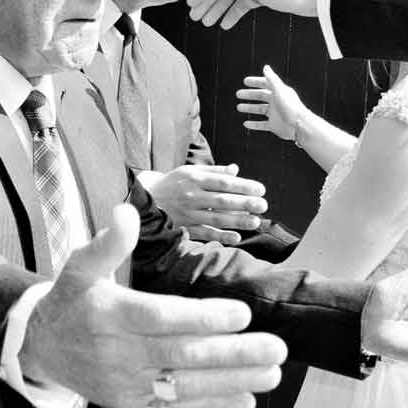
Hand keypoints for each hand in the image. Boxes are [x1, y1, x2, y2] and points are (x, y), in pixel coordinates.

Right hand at [18, 203, 288, 407]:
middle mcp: (118, 354)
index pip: (161, 317)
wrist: (41, 348)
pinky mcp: (131, 406)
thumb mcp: (80, 265)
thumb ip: (108, 242)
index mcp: (110, 314)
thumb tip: (125, 211)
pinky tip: (245, 400)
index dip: (203, 318)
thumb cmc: (72, 300)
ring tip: (272, 374)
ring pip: (185, 387)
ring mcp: (125, 385)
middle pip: (182, 355)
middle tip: (276, 348)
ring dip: (232, 383)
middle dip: (233, 354)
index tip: (243, 313)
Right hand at [147, 163, 266, 242]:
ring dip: (236, 221)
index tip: (261, 190)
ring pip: (215, 218)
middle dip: (245, 203)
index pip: (223, 182)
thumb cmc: (172, 184)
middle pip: (222, 200)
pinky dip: (219, 236)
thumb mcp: (189, 171)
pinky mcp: (182, 227)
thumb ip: (213, 171)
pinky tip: (236, 237)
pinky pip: (203, 233)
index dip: (243, 186)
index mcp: (193, 178)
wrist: (144, 200)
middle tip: (264, 206)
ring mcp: (186, 213)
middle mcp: (190, 195)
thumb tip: (236, 170)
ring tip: (255, 222)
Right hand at [236, 65, 311, 142]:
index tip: (245, 81)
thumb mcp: (279, 90)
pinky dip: (254, 124)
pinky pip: (262, 125)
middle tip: (238, 94)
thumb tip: (265, 67)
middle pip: (261, 96)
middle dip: (249, 95)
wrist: (299, 126)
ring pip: (260, 110)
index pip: (266, 84)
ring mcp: (275, 114)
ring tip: (239, 107)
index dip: (256, 82)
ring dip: (249, 108)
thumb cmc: (290, 106)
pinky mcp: (274, 126)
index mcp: (279, 92)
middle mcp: (277, 102)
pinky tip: (246, 124)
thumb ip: (271, 79)